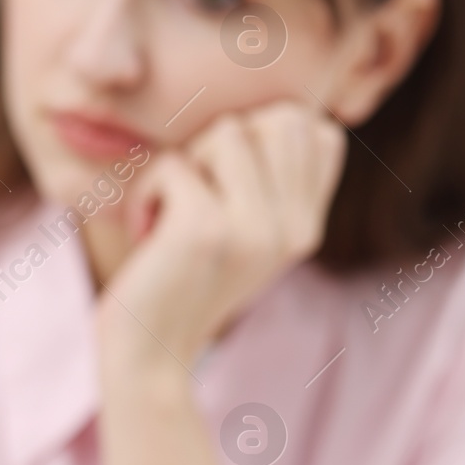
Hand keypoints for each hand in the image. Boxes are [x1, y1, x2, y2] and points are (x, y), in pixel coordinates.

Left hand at [101, 100, 346, 366]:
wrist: (149, 354)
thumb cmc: (178, 277)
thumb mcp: (240, 231)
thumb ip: (264, 180)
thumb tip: (276, 110)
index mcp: (305, 227)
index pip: (317, 131)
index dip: (266, 133)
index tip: (227, 180)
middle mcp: (292, 228)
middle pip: (279, 117)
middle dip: (224, 141)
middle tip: (196, 193)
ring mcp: (255, 229)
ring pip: (228, 130)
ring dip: (184, 162)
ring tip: (171, 212)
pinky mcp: (208, 231)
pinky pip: (173, 164)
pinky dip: (147, 190)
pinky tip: (148, 233)